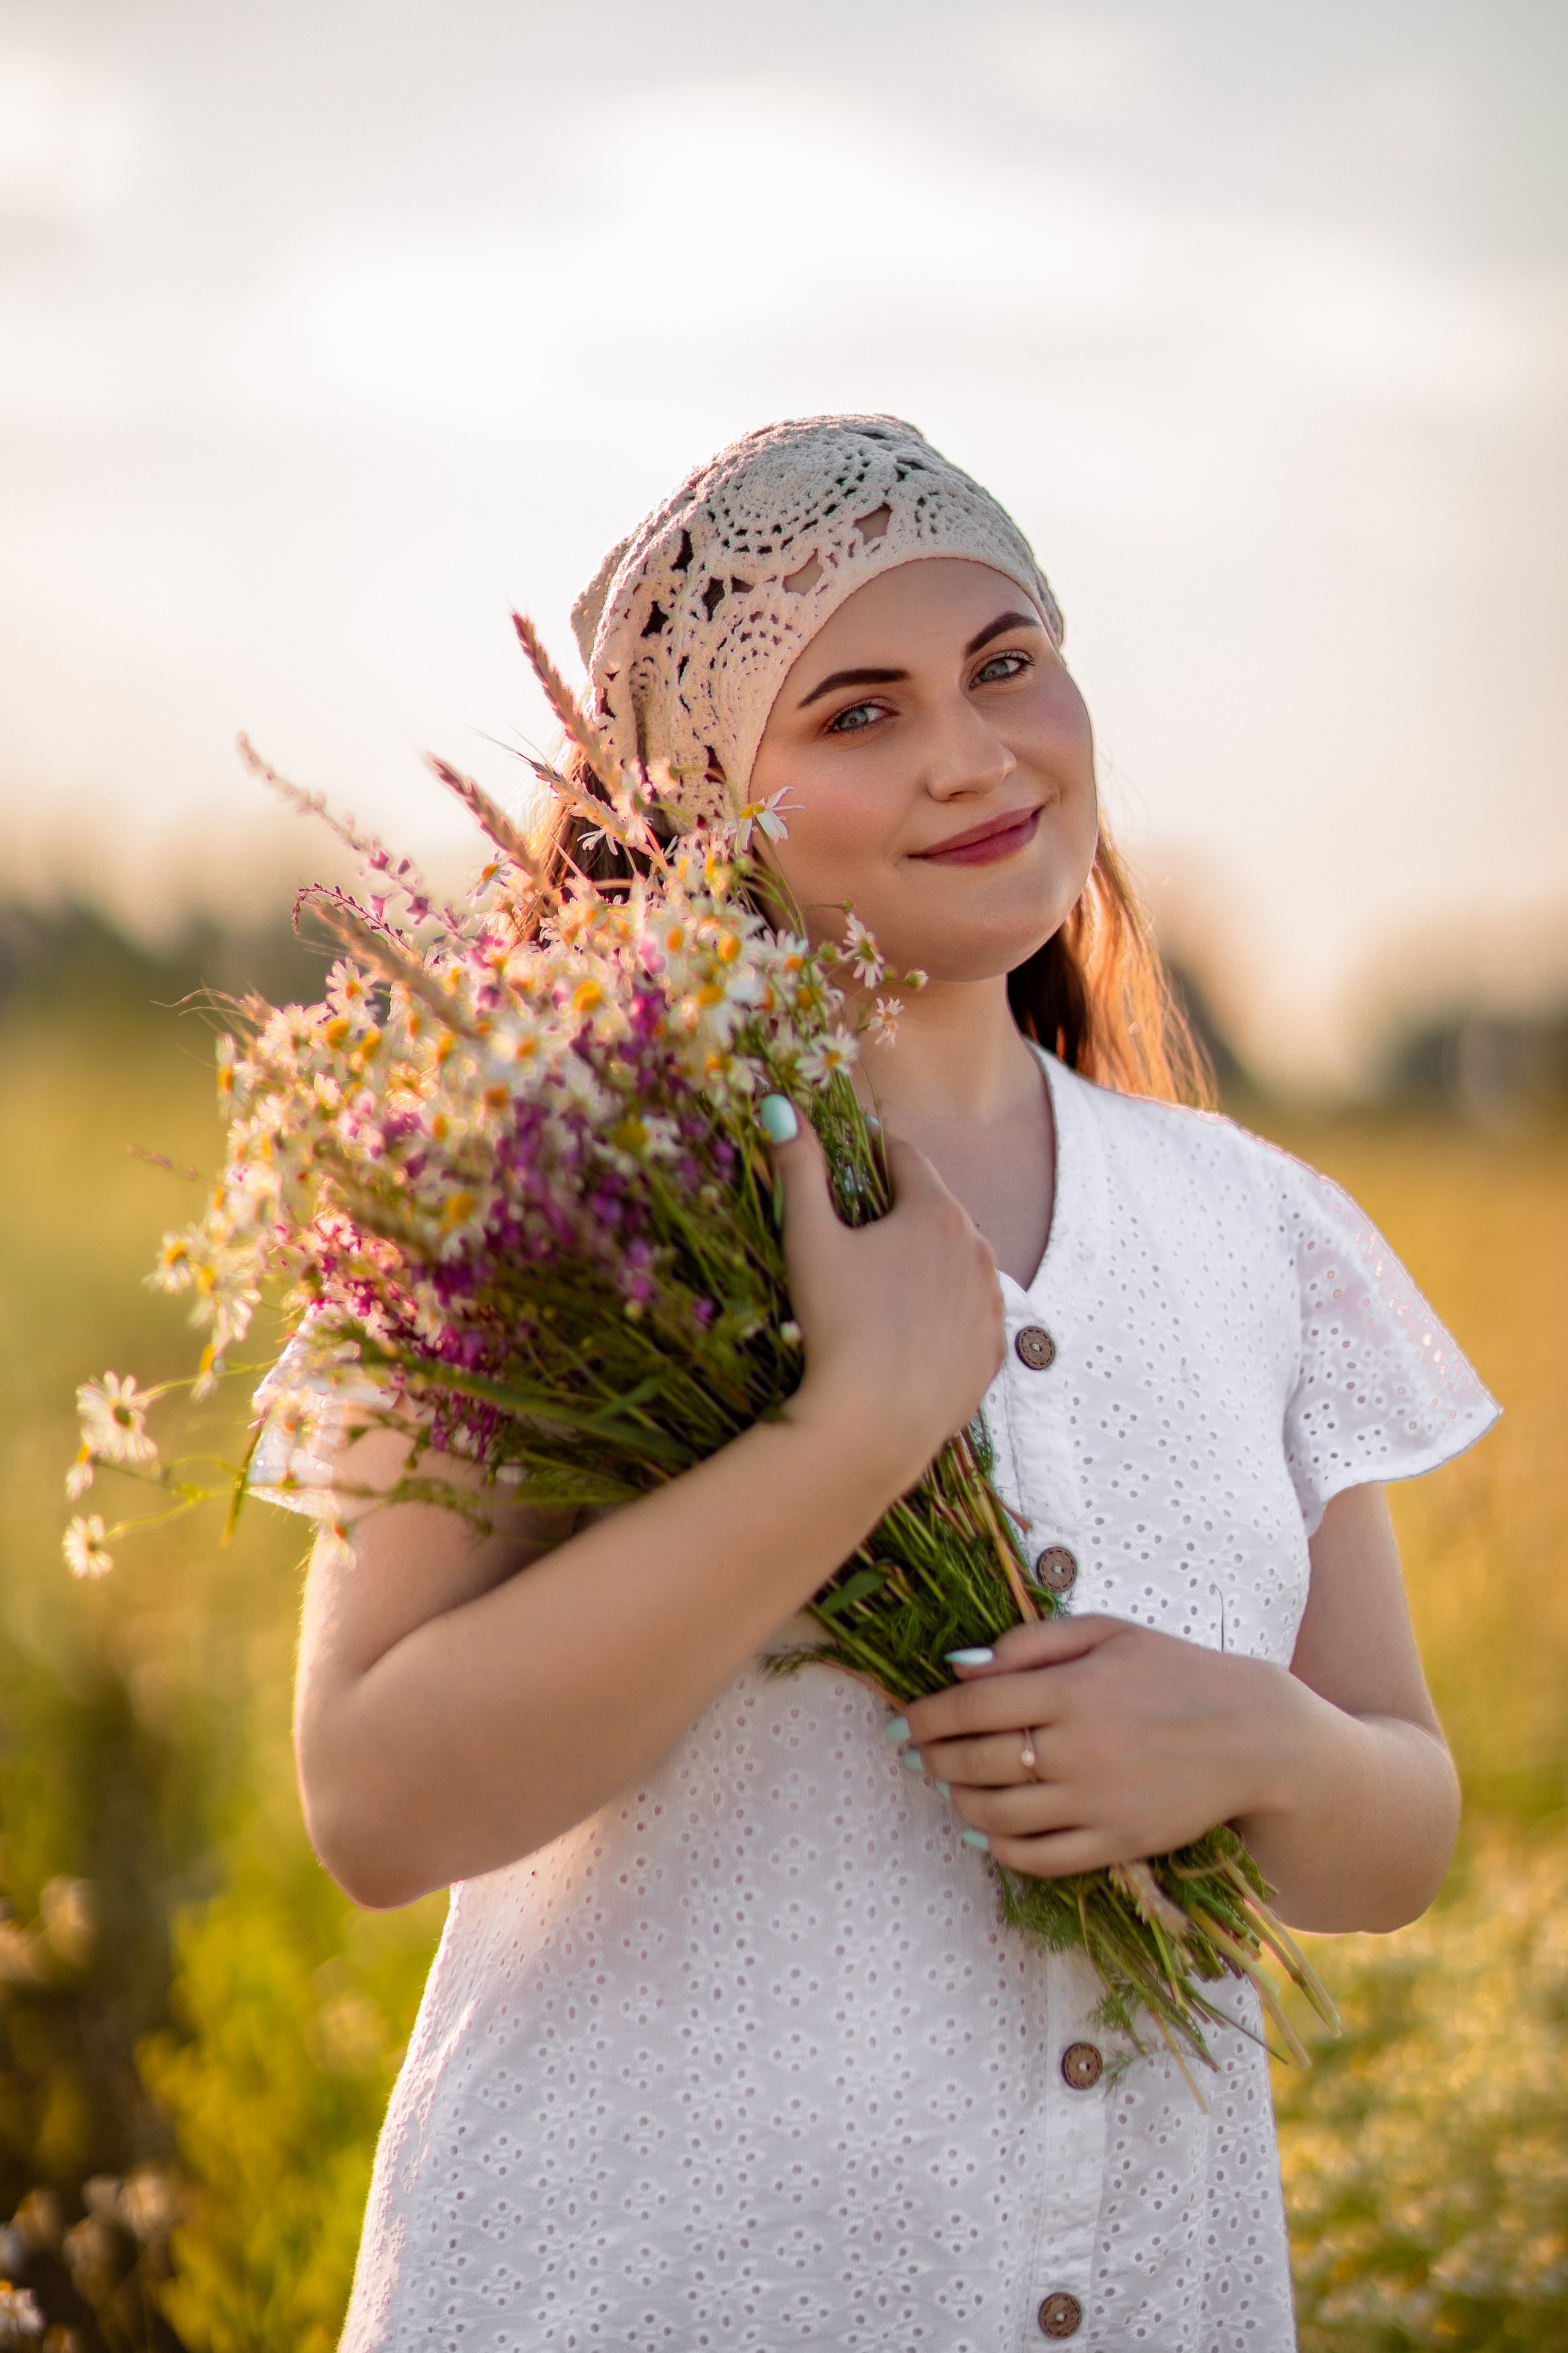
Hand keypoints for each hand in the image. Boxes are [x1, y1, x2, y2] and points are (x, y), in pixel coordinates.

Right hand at [764, 1104, 1003, 1489]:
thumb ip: (798, 1167)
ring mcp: (992, 1305)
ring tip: (879, 1292)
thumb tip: (779, 1106)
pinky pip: (967, 1318)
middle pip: (934, 1212)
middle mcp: (980, 1249)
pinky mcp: (992, 1355)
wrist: (875, 1424)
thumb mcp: (809, 1238)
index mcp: (937, 1211)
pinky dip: (942, 1316)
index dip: (870, 1155)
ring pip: (956, 1266)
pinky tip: (904, 1335)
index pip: (904, 1158)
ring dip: (924, 1266)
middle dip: (898, 1215)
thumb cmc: (838, 1324)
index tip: (846, 1165)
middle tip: (855, 1239)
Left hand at [902, 1617, 1297, 1877]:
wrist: (1255, 1735)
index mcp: (1075, 1689)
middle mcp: (1081, 1749)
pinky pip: (1039, 1857)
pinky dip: (998, 1846)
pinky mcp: (1118, 1845)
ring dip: (957, 1800)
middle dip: (933, 1757)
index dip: (927, 1716)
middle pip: (977, 1761)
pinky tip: (983, 1828)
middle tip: (917, 1753)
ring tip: (947, 1785)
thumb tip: (961, 1666)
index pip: (974, 1706)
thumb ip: (1033, 1643)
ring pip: (998, 1814)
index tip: (904, 1719)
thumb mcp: (1108, 1633)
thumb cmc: (1174, 1672)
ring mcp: (1098, 1804)